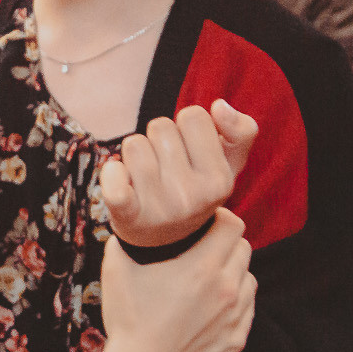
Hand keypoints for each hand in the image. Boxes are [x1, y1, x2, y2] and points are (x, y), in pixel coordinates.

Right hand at [62, 211, 257, 351]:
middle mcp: (226, 289)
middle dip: (227, 243)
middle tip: (206, 247)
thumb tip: (127, 226)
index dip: (220, 217)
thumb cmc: (128, 319)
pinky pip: (247, 308)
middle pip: (244, 248)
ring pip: (249, 278)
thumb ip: (123, 239)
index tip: (207, 221)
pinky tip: (213, 305)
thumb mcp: (116, 269)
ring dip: (234, 272)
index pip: (233, 225)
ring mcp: (235, 316)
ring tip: (211, 278)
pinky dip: (235, 301)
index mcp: (202, 267)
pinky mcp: (236, 338)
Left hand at [98, 101, 257, 248]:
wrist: (167, 245)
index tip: (188, 151)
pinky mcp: (129, 216)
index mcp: (220, 180)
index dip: (186, 128)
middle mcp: (193, 196)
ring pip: (134, 144)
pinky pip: (114, 181)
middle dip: (159, 140)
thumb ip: (241, 131)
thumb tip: (220, 106)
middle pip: (160, 126)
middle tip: (165, 168)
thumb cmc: (197, 191)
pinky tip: (120, 180)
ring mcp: (161, 208)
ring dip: (135, 155)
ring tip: (145, 177)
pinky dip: (111, 174)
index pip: (193, 116)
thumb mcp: (229, 165)